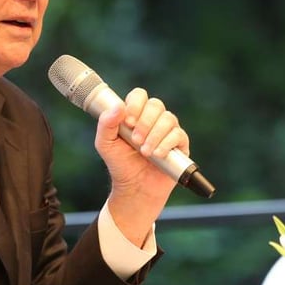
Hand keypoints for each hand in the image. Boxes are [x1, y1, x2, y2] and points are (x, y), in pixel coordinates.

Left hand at [95, 87, 186, 245]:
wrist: (134, 189)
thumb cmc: (120, 165)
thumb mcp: (105, 145)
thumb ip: (106, 124)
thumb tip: (118, 106)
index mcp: (135, 115)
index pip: (139, 96)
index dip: (135, 104)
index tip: (127, 122)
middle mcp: (153, 120)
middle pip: (156, 105)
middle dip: (145, 122)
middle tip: (135, 140)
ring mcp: (168, 131)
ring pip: (168, 118)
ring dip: (155, 135)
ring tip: (145, 152)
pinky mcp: (180, 145)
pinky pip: (179, 135)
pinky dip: (167, 144)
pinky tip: (157, 154)